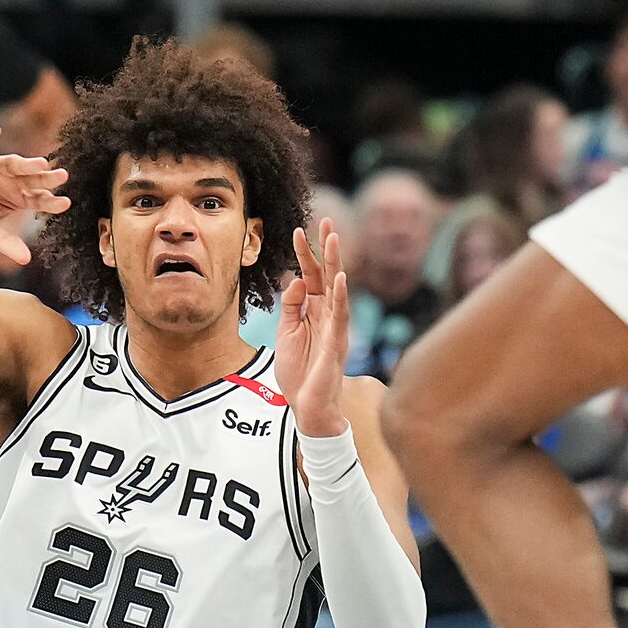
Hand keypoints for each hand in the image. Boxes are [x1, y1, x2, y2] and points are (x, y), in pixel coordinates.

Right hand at [0, 125, 68, 264]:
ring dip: (26, 162)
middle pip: (32, 177)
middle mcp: (9, 179)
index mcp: (16, 198)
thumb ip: (4, 242)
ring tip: (41, 163)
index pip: (38, 199)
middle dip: (46, 177)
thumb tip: (26, 260)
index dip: (51, 201)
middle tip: (63, 176)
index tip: (66, 203)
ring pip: (13, 162)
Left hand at [272, 221, 353, 434]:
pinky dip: (341, 296)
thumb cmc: (298, 372)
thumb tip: (296, 280)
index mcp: (314, 311)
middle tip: (327, 221)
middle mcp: (327, 314)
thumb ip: (291, 306)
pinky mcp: (337, 343)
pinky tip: (340, 278)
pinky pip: (340, 316)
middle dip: (327, 248)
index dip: (305, 254)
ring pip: (337, 288)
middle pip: (328, 275)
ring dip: (336, 263)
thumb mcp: (286, 333)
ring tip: (334, 239)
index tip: (298, 230)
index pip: (311, 276)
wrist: (306, 406)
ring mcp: (334, 327)